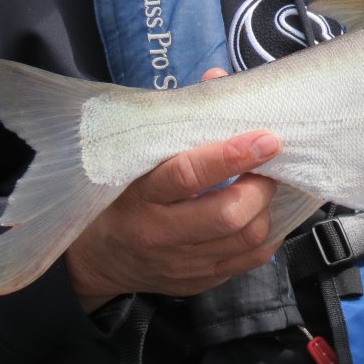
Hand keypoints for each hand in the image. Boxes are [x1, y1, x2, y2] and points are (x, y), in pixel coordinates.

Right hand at [65, 68, 282, 311]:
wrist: (95, 260)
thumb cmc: (121, 194)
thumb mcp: (136, 157)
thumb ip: (178, 120)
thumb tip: (217, 81)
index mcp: (142, 195)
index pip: (190, 175)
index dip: (232, 156)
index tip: (266, 140)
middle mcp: (161, 233)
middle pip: (229, 215)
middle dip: (261, 187)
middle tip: (267, 168)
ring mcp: (182, 263)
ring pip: (246, 240)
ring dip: (267, 211)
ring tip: (264, 190)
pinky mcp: (198, 282)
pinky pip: (249, 261)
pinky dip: (266, 237)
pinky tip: (262, 217)